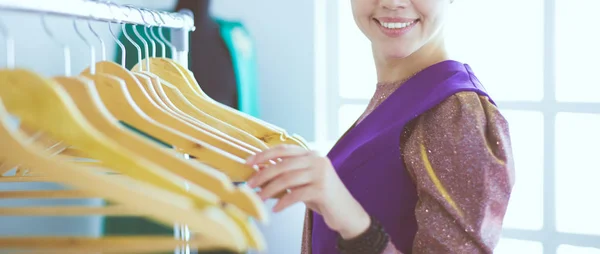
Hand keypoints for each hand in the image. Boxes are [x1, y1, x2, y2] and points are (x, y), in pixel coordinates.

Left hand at [246, 144, 370, 238]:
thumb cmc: (321, 197)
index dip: (264, 155)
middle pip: (283, 164)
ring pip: (288, 179)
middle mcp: (317, 160)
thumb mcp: (304, 181)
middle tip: (250, 185)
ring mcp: (321, 174)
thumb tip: (260, 174)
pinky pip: (297, 194)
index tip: (248, 162)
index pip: (284, 149)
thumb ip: (288, 174)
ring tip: (259, 198)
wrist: (346, 212)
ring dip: (270, 190)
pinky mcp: (323, 189)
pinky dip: (284, 202)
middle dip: (263, 174)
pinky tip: (276, 209)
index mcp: (311, 154)